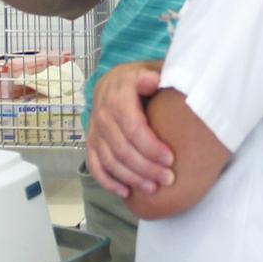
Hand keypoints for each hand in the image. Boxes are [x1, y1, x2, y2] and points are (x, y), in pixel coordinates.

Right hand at [85, 62, 172, 198]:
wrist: (114, 81)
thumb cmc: (141, 79)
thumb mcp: (149, 69)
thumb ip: (153, 75)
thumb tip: (153, 81)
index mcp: (118, 96)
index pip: (133, 128)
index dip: (151, 147)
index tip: (170, 159)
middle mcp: (102, 114)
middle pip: (122, 148)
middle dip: (145, 168)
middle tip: (167, 179)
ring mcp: (95, 130)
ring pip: (109, 160)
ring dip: (130, 178)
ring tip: (152, 189)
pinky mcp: (91, 142)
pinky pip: (95, 165)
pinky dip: (108, 181)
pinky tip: (125, 192)